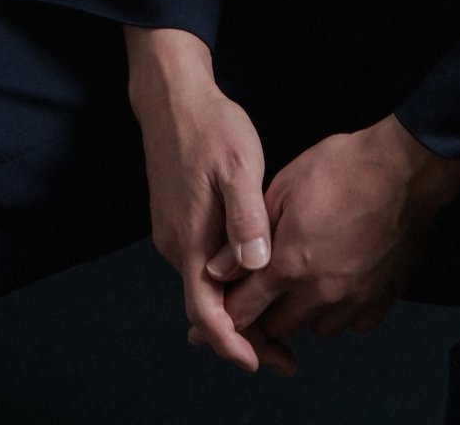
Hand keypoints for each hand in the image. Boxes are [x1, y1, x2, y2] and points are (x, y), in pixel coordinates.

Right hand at [123, 26, 294, 375]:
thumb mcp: (237, 165)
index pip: (204, 312)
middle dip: (244, 335)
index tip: (262, 363)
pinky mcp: (180, 220)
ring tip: (279, 321)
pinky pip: (204, 266)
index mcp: (190, 240)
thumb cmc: (211, 127)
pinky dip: (229, 285)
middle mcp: (176, 245)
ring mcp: (175, 232)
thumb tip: (256, 265)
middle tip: (285, 355)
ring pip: (206, 287)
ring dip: (238, 310)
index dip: (232, 343)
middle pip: (206, 308)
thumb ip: (246, 217)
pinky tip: (256, 279)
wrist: (174, 97)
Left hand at [197, 116, 459, 347]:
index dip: (229, 312)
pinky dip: (343, 310)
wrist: (404, 168)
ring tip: (310, 277)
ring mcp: (354, 301)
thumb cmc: (342, 168)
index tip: (224, 308)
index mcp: (289, 265)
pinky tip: (343, 280)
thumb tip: (218, 269)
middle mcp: (320, 294)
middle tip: (273, 285)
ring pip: (317, 329)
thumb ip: (248, 235)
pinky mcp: (382, 300)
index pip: (244, 312)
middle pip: (278, 328)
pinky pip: (352, 323)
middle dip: (268, 311)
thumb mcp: (284, 188)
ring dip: (306, 312)